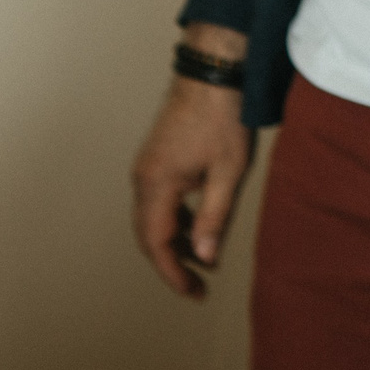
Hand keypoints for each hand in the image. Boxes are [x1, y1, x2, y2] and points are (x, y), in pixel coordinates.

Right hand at [131, 56, 254, 298]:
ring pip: (150, 219)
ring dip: (172, 243)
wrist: (209, 78)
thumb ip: (213, 217)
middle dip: (171, 264)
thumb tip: (205, 256)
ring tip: (203, 261)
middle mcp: (142, 178)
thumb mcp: (227, 173)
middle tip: (197, 287)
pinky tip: (196, 227)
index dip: (172, 272)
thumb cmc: (221, 119)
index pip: (156, 241)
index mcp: (156, 183)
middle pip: (147, 235)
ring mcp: (144, 169)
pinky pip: (155, 202)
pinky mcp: (153, 162)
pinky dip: (172, 222)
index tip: (193, 292)